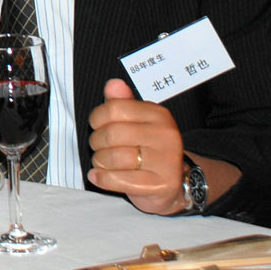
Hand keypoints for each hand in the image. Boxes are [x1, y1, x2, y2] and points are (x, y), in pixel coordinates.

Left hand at [86, 78, 186, 214]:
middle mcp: (165, 135)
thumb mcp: (138, 122)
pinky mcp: (161, 185)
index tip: (95, 125)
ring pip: (114, 158)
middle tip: (98, 147)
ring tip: (101, 162)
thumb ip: (123, 103)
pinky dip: (103, 179)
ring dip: (100, 162)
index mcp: (158, 115)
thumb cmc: (149, 150)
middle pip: (112, 134)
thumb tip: (113, 84)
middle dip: (97, 142)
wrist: (175, 183)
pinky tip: (97, 176)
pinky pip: (120, 180)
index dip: (97, 118)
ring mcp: (165, 161)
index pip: (115, 108)